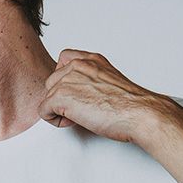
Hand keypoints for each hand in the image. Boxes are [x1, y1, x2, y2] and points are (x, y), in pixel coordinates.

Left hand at [38, 49, 167, 143]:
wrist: (139, 113)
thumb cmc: (131, 106)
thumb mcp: (110, 82)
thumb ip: (92, 81)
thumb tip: (80, 94)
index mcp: (91, 60)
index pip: (63, 62)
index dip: (66, 82)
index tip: (80, 95)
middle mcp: (78, 65)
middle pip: (52, 82)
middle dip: (62, 98)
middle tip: (83, 109)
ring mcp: (68, 79)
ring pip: (47, 97)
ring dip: (60, 110)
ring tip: (82, 116)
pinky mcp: (61, 96)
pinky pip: (43, 111)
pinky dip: (56, 121)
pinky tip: (75, 122)